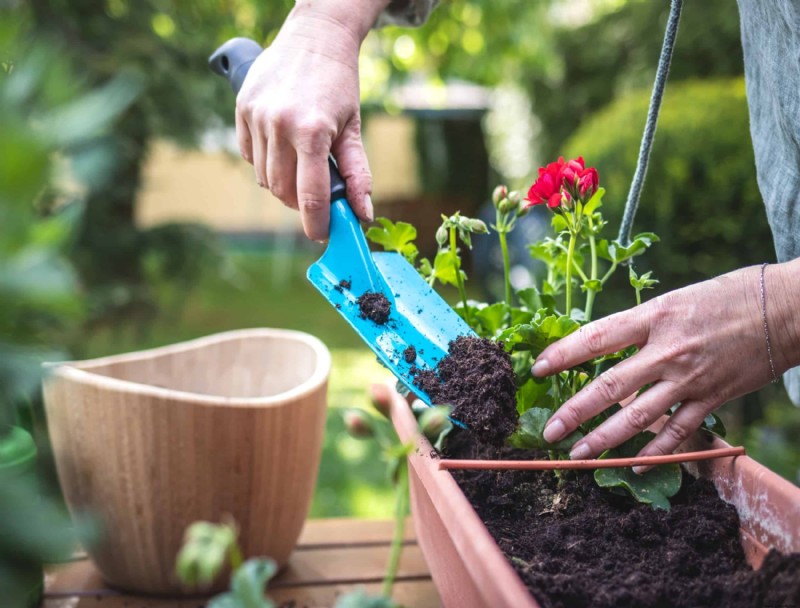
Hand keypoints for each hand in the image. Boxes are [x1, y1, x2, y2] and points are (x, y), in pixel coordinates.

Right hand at [235, 2, 383, 239]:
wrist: (315, 38)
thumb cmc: (339, 85)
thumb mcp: (353, 128)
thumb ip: (358, 174)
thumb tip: (363, 215)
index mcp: (312, 132)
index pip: (310, 197)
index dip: (316, 224)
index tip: (322, 234)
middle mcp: (280, 124)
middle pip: (283, 192)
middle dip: (300, 203)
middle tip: (315, 195)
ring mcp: (257, 116)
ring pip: (264, 177)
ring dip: (282, 183)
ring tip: (300, 165)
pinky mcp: (242, 108)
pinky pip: (249, 155)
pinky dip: (264, 162)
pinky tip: (281, 146)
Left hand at [534, 262, 799, 465]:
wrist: (785, 309)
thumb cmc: (727, 296)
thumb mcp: (674, 301)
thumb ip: (641, 327)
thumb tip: (605, 348)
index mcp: (654, 316)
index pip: (596, 337)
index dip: (562, 353)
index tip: (537, 367)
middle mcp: (667, 350)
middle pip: (609, 386)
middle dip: (574, 412)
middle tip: (549, 432)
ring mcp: (690, 378)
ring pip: (639, 417)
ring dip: (605, 439)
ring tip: (579, 454)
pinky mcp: (712, 398)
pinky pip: (678, 432)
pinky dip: (656, 452)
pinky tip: (635, 465)